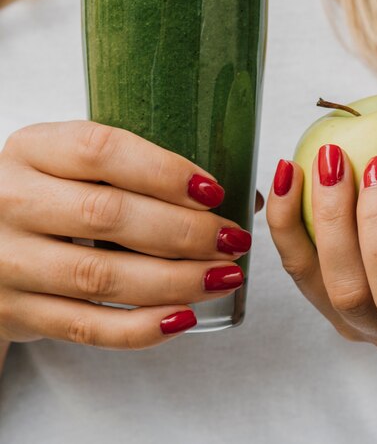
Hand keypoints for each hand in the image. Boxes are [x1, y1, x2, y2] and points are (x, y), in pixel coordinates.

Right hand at [0, 122, 250, 348]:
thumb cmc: (56, 194)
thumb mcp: (81, 166)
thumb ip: (152, 174)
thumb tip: (252, 200)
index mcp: (34, 149)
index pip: (102, 151)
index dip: (164, 172)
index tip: (214, 192)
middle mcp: (12, 201)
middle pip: (108, 215)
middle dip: (184, 231)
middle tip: (233, 240)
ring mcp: (8, 261)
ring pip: (101, 277)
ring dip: (175, 280)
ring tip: (224, 276)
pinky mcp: (16, 312)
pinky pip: (86, 328)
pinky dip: (141, 328)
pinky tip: (184, 317)